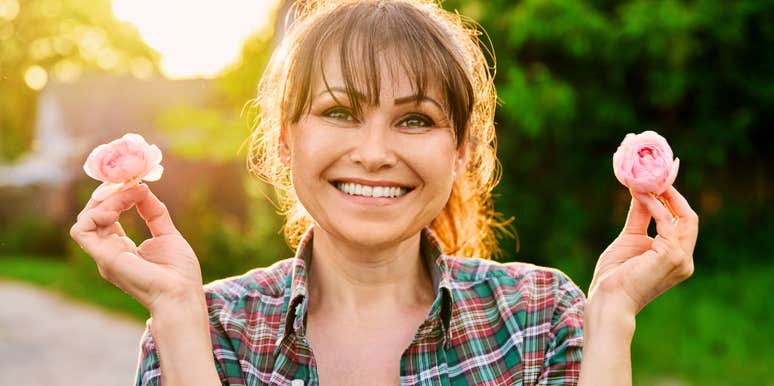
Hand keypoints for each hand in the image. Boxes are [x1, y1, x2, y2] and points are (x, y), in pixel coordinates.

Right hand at [70, 183, 203, 314]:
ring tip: (130, 195)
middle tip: (132, 183)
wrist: (182, 294)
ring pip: (87, 217)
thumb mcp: (167, 234)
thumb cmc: (179, 272)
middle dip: (111, 193)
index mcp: (120, 248)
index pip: (105, 215)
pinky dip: (96, 214)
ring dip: (107, 200)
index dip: (116, 196)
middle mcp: (108, 251)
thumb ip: (153, 212)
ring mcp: (103, 255)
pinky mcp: (103, 258)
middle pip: (93, 213)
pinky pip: (82, 230)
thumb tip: (142, 189)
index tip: (138, 184)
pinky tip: (118, 210)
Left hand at [588, 186, 698, 314]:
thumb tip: (642, 192)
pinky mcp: (671, 255)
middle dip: (673, 195)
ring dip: (663, 196)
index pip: (683, 224)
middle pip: (689, 218)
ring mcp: (681, 259)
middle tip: (654, 176)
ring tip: (644, 181)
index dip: (674, 201)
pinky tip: (639, 195)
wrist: (609, 298)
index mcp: (677, 257)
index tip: (659, 182)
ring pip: (683, 217)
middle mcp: (685, 259)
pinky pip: (665, 222)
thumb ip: (640, 217)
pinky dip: (654, 205)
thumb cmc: (615, 275)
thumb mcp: (630, 238)